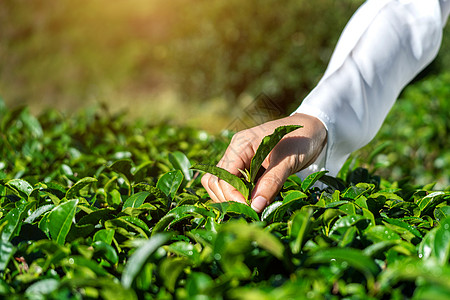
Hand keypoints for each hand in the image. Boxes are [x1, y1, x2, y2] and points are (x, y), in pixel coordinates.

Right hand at [201, 113, 326, 212]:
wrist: (313, 130)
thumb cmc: (301, 140)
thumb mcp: (287, 162)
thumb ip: (271, 183)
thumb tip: (255, 206)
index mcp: (240, 145)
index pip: (223, 175)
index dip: (232, 195)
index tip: (249, 209)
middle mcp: (234, 151)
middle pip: (214, 180)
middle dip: (227, 198)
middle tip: (249, 211)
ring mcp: (238, 159)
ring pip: (219, 183)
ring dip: (230, 198)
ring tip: (250, 208)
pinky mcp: (246, 167)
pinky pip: (233, 184)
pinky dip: (239, 195)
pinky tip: (253, 202)